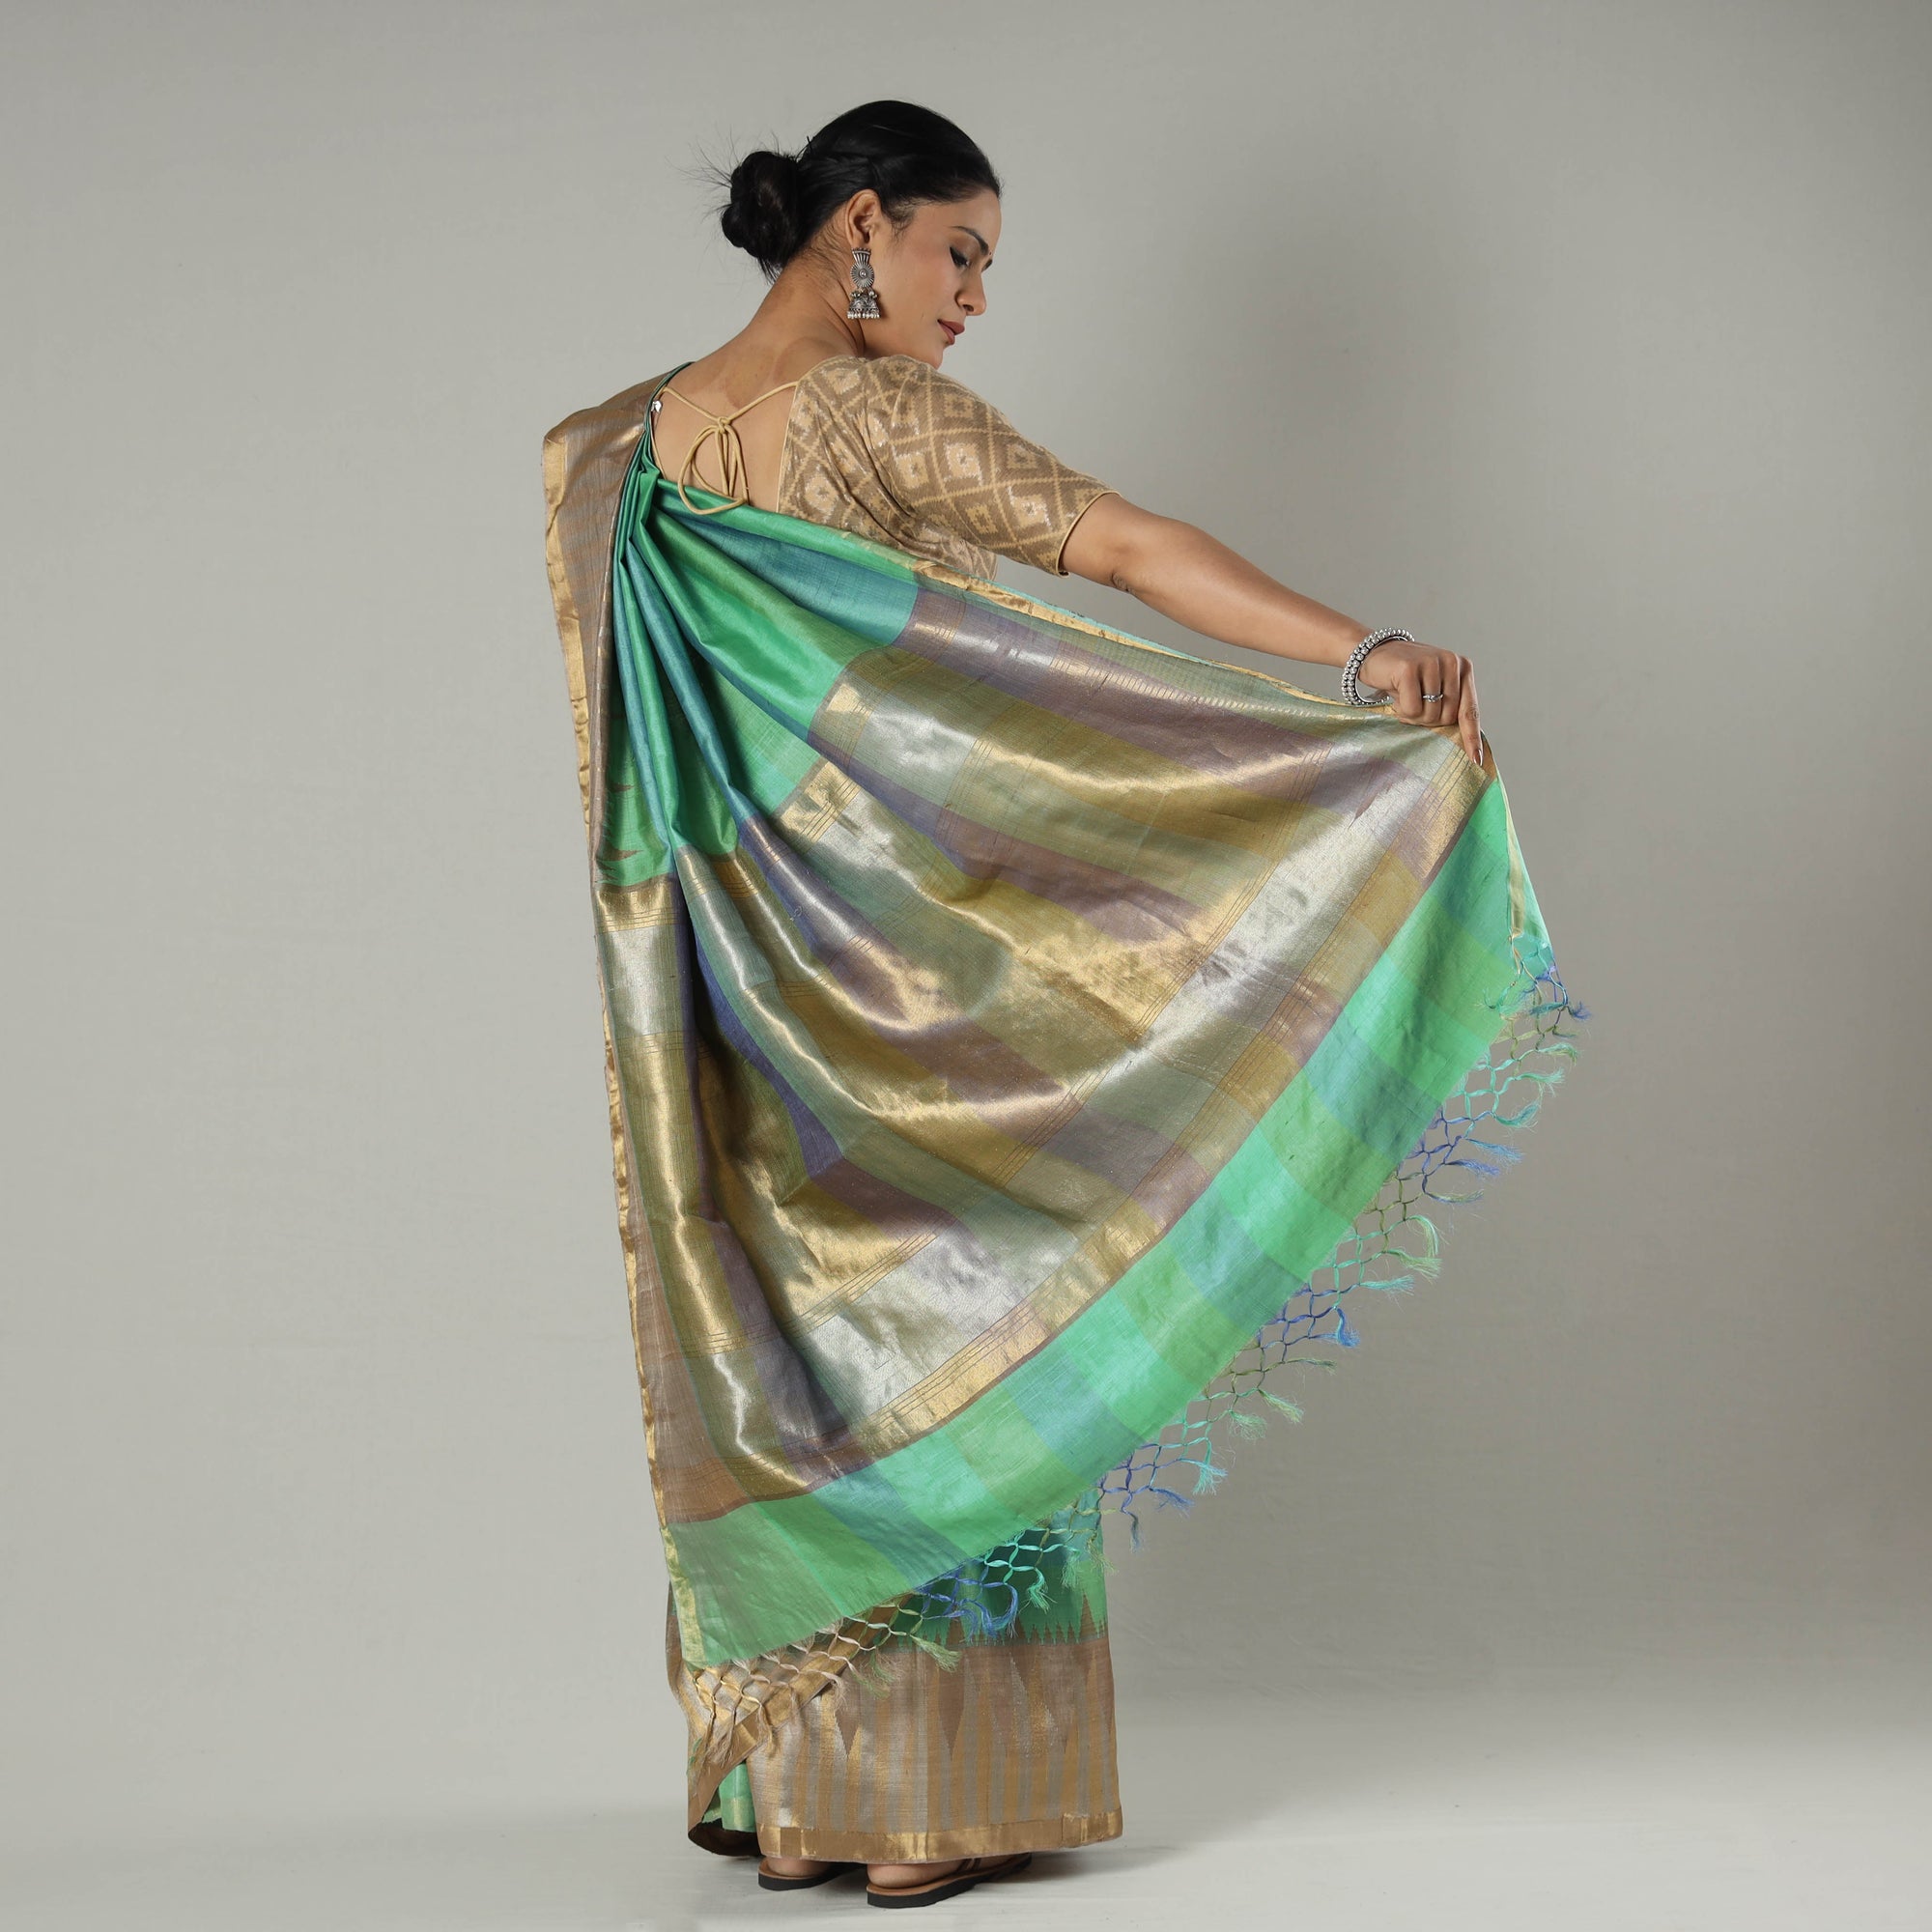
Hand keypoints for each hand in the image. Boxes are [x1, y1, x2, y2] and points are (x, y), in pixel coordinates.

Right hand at [1358, 640, 1481, 763]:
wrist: (1373, 650)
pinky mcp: (1410, 668)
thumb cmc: (1404, 675)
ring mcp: (1432, 663)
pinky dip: (1401, 709)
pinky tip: (1395, 693)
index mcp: (1462, 667)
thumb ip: (1448, 703)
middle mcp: (1451, 662)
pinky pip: (1411, 708)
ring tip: (1403, 697)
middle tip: (1413, 706)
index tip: (1476, 759)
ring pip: (1429, 714)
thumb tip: (1461, 738)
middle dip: (1428, 720)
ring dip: (1412, 715)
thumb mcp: (1432, 686)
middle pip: (1447, 717)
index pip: (1470, 709)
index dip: (1471, 736)